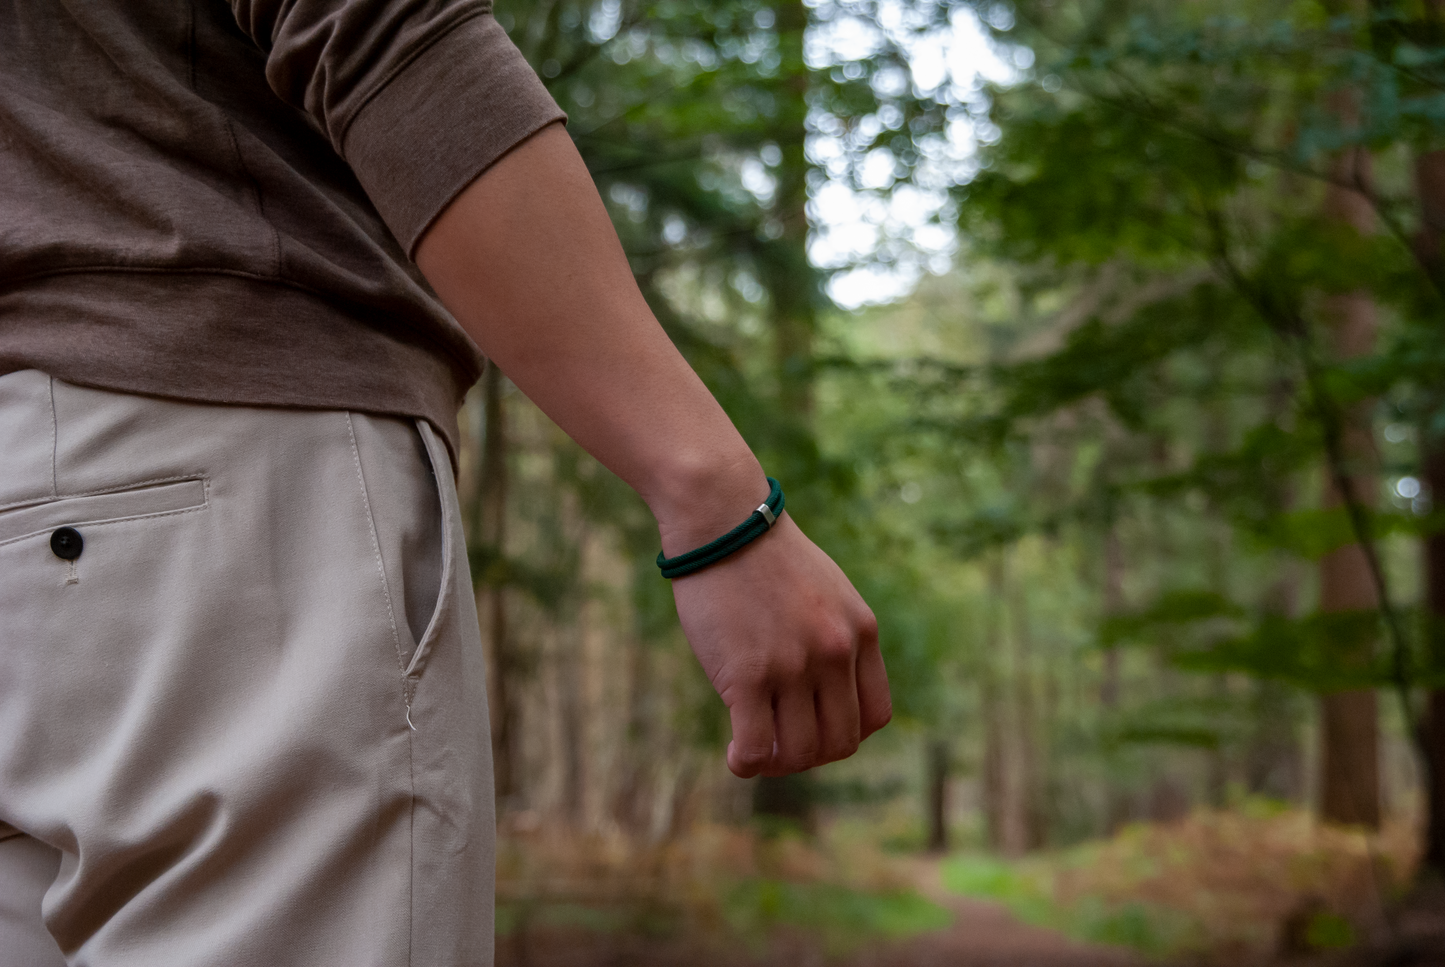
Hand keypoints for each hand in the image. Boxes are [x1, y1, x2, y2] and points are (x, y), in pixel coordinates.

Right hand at [670, 514, 890, 777]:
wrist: (722, 520)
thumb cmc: (763, 555)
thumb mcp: (823, 591)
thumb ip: (833, 635)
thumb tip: (821, 689)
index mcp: (860, 632)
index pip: (874, 716)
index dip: (844, 734)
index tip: (813, 727)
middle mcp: (835, 652)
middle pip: (841, 742)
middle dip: (810, 755)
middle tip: (778, 745)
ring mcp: (794, 666)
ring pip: (800, 753)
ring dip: (778, 764)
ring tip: (754, 750)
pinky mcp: (748, 675)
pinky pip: (757, 748)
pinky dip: (747, 763)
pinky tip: (735, 755)